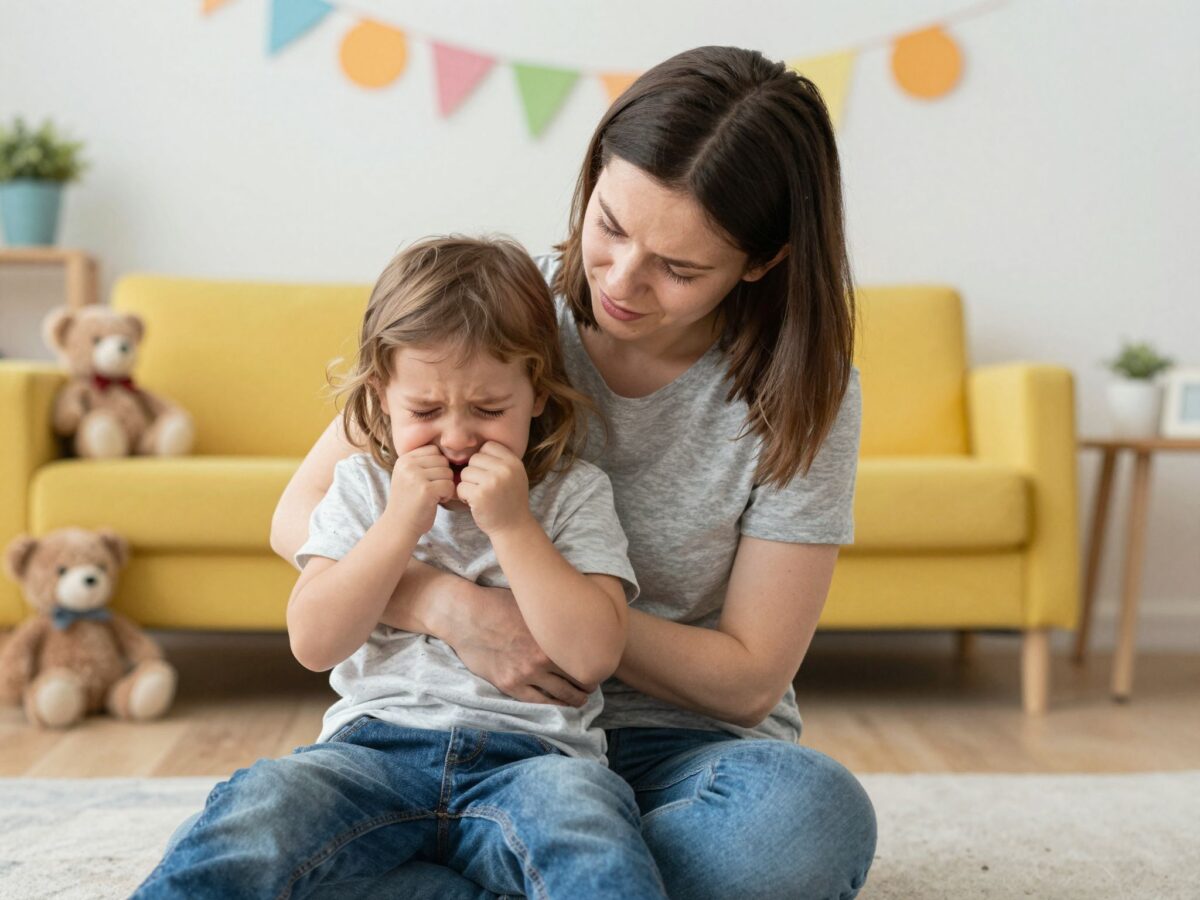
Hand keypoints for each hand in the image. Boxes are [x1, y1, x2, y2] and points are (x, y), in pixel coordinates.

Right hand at [384, 445, 453, 536]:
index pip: (433, 450)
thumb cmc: (409, 502)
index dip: (437, 465)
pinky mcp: (426, 490)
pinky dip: (447, 495)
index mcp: (404, 459)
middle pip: (442, 460)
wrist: (398, 526)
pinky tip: (435, 502)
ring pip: (448, 473)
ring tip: (433, 496)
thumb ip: (423, 463)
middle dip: (443, 476)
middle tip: (432, 490)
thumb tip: (448, 452)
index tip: (429, 480)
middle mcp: (408, 465)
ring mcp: (416, 476)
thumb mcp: (409, 476)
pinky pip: (449, 485)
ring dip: (445, 486)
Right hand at [448, 584, 597, 706]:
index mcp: (552, 635)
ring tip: (581, 699)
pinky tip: (560, 705)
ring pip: (562, 695)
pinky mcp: (509, 684)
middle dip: (588, 684)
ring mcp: (525, 673)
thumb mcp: (533, 603)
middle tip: (592, 685)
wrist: (465, 615)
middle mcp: (542, 658)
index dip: (596, 664)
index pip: (586, 658)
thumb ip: (555, 616)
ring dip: (575, 699)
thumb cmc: (499, 603)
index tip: (599, 666)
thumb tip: (578, 613)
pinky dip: (553, 705)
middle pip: (578, 679)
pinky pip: (539, 702)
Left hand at [456, 441, 533, 535]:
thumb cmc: (509, 500)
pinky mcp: (480, 495)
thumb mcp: (514, 475)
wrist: (513, 527)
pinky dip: (463, 496)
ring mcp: (493, 482)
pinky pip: (460, 487)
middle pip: (475, 458)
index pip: (488, 446)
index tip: (488, 473)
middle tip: (483, 487)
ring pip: (465, 472)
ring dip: (468, 484)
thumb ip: (500, 460)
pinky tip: (475, 503)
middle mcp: (505, 470)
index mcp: (514, 462)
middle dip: (474, 473)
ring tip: (480, 495)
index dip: (484, 459)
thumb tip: (472, 443)